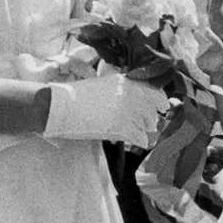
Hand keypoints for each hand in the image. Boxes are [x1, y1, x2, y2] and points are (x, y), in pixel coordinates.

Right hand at [44, 75, 167, 147]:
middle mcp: (132, 94)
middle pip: (154, 111)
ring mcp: (128, 111)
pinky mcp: (122, 127)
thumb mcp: (105, 83)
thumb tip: (141, 97)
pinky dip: (139, 141)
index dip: (160, 102)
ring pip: (150, 125)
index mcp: (128, 82)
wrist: (60, 107)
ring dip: (144, 130)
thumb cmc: (79, 96)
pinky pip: (141, 138)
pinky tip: (135, 140)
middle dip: (150, 119)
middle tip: (145, 124)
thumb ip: (125, 87)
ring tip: (135, 131)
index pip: (157, 93)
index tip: (162, 108)